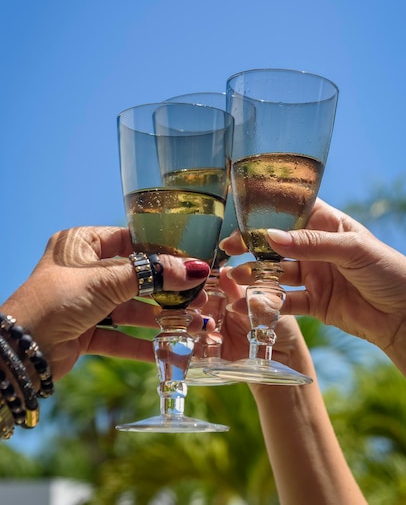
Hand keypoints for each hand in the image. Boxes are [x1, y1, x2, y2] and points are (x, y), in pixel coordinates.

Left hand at [2, 226, 209, 380]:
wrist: (20, 349)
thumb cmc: (59, 299)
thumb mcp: (107, 280)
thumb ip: (152, 275)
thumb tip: (194, 269)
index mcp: (82, 244)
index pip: (130, 241)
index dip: (161, 252)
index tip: (191, 261)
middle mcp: (84, 271)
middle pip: (135, 277)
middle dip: (166, 289)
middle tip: (198, 295)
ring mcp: (85, 302)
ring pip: (130, 308)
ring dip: (158, 318)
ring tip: (192, 322)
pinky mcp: (85, 331)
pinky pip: (119, 335)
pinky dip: (140, 343)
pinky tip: (166, 349)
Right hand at [222, 199, 405, 376]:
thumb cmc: (388, 270)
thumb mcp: (352, 249)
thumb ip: (310, 243)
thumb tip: (270, 236)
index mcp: (327, 224)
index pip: (291, 209)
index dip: (265, 211)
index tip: (240, 215)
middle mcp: (316, 247)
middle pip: (276, 242)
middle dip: (251, 245)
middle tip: (228, 249)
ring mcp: (313, 275)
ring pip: (276, 272)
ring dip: (254, 274)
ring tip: (234, 278)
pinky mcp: (314, 303)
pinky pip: (285, 302)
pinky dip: (267, 304)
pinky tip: (249, 304)